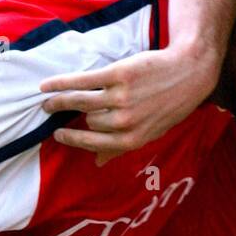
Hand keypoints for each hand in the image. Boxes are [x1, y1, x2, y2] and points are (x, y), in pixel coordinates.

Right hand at [40, 41, 219, 165]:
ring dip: (58, 101)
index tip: (58, 135)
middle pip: (88, 121)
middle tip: (54, 109)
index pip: (92, 144)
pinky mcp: (117, 75)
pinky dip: (60, 83)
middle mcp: (125, 121)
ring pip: (79, 102)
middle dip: (76, 116)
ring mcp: (121, 98)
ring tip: (47, 100)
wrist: (189, 72)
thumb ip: (122, 147)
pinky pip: (81, 81)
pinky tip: (46, 85)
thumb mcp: (152, 132)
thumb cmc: (171, 104)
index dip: (72, 140)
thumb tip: (97, 163)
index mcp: (132, 139)